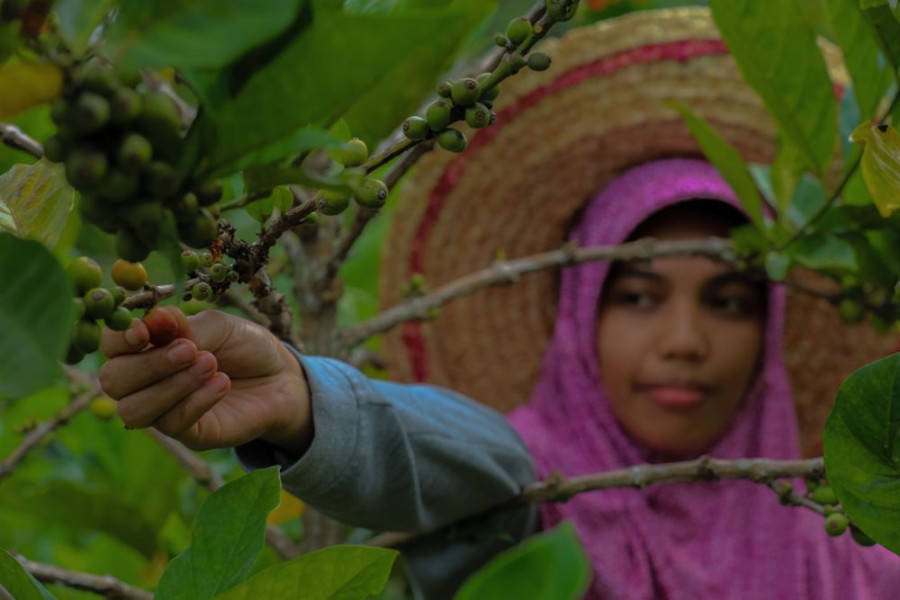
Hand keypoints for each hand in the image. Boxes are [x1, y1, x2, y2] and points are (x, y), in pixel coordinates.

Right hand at [98, 306, 312, 454]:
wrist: (282, 378)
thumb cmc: (245, 347)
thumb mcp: (219, 325)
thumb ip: (185, 325)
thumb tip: (154, 320)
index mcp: (147, 347)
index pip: (111, 345)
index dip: (119, 339)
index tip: (145, 332)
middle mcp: (146, 382)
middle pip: (113, 381)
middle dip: (148, 365)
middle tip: (190, 350)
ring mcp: (164, 411)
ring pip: (134, 410)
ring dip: (170, 386)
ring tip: (210, 364)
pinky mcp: (189, 434)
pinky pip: (173, 424)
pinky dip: (196, 400)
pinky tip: (221, 383)